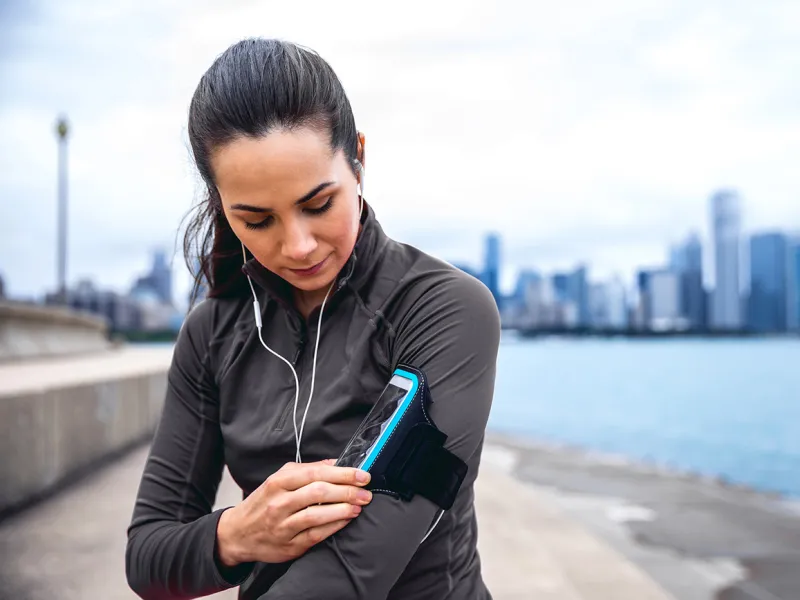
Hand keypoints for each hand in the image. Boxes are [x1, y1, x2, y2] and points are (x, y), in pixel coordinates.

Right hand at [216, 459, 371, 565]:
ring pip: (318, 515)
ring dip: (344, 509)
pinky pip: (316, 534)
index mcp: (278, 482)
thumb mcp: (279, 479)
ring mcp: (283, 525)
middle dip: (347, 491)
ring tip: (359, 505)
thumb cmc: (263, 502)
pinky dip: (335, 526)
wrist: (238, 533)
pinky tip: (346, 519)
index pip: (315, 474)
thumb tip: (336, 462)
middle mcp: (279, 503)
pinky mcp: (289, 545)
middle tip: (365, 491)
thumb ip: (307, 469)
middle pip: (319, 493)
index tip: (362, 475)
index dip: (342, 474)